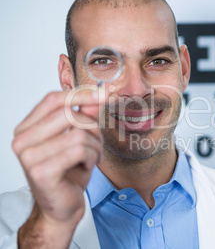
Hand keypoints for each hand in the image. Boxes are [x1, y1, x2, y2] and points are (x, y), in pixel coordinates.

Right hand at [12, 88, 104, 247]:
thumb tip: (96, 95)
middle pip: (69, 114)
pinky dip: (92, 158)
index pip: (53, 100)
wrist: (62, 207)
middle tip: (97, 143)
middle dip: (93, 128)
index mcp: (26, 128)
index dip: (81, 94)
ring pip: (79, 134)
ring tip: (92, 158)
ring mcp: (29, 156)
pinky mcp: (41, 172)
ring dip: (95, 147)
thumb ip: (84, 116)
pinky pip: (80, 151)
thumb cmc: (68, 174)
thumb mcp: (78, 139)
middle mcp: (22, 140)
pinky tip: (86, 167)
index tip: (103, 94)